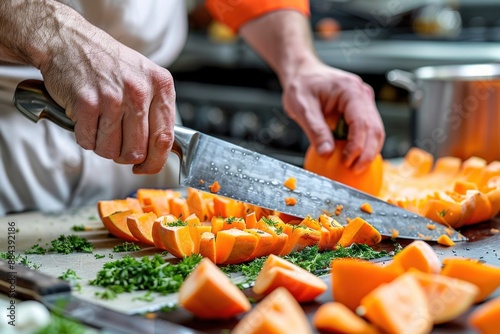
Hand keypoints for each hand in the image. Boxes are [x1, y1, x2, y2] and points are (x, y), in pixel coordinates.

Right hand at [37, 4, 175, 173]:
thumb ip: (156, 111)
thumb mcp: (144, 78)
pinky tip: (86, 120)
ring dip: (103, 146)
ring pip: (112, 151)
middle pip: (137, 151)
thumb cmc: (108, 63)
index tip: (145, 166)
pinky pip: (88, 142)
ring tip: (100, 126)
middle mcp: (140, 91)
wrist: (68, 41)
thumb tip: (160, 151)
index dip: (155, 161)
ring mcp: (113, 97)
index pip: (165, 138)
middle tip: (116, 143)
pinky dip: (85, 138)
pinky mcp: (87, 103)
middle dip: (124, 155)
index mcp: (161, 86)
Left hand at [281, 58, 384, 172]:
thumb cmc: (301, 85)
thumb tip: (326, 152)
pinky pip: (366, 131)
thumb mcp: (302, 107)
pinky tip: (353, 160)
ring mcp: (364, 103)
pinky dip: (362, 147)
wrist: (302, 73)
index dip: (357, 145)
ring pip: (375, 132)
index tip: (347, 161)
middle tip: (355, 170)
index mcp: (351, 90)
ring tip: (355, 168)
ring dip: (368, 152)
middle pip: (374, 129)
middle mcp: (362, 95)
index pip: (362, 122)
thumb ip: (315, 129)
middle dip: (367, 153)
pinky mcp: (360, 111)